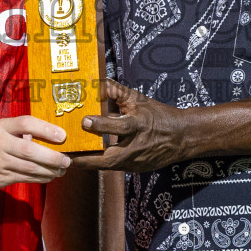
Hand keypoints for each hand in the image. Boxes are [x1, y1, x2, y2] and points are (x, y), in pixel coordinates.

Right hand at [0, 115, 69, 191]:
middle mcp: (0, 143)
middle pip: (30, 150)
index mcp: (1, 127)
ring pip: (29, 168)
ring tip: (61, 170)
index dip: (46, 129)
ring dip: (49, 171)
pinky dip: (38, 178)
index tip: (62, 136)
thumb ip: (19, 132)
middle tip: (67, 160)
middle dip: (52, 157)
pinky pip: (23, 178)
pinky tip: (48, 177)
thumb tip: (45, 136)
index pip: (26, 124)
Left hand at [75, 81, 197, 171]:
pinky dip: (101, 164)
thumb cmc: (158, 115)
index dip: (101, 124)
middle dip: (88, 159)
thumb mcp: (139, 100)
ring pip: (110, 166)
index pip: (119, 126)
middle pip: (111, 157)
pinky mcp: (136, 169)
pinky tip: (86, 160)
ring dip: (91, 163)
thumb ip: (117, 92)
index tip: (84, 121)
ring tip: (70, 158)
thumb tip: (98, 82)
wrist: (182, 137)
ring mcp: (137, 161)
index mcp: (140, 125)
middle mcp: (138, 146)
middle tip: (68, 156)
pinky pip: (115, 168)